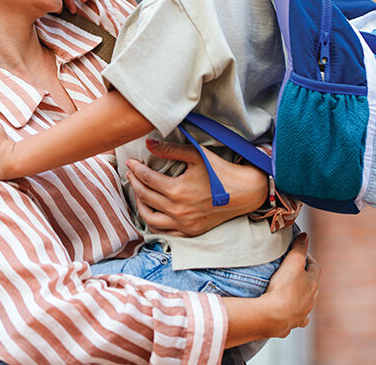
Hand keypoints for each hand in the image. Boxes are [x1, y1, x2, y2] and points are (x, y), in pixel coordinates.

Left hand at [126, 138, 267, 235]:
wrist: (244, 192)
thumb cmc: (220, 171)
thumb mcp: (196, 155)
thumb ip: (170, 150)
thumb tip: (148, 143)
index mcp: (177, 190)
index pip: (146, 179)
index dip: (136, 169)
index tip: (131, 162)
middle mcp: (177, 210)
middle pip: (144, 196)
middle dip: (135, 183)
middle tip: (132, 173)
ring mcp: (183, 224)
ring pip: (149, 218)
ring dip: (140, 204)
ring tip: (139, 192)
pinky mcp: (190, 232)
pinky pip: (163, 232)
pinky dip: (153, 221)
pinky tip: (152, 210)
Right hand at [222, 233, 319, 346]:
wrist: (273, 316)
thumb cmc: (284, 288)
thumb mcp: (293, 261)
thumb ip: (299, 247)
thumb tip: (305, 236)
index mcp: (312, 284)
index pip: (316, 268)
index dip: (309, 259)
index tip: (301, 255)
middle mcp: (310, 300)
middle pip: (312, 287)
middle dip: (305, 279)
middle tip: (294, 273)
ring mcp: (302, 314)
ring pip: (306, 305)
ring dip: (301, 299)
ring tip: (290, 294)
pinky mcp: (290, 325)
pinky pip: (294, 320)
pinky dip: (292, 316)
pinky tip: (286, 315)